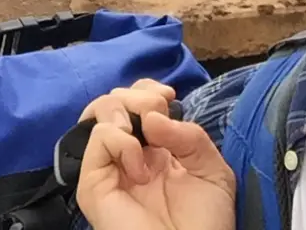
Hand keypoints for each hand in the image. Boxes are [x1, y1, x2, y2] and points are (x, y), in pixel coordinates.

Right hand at [75, 79, 235, 229]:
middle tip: (158, 114)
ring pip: (99, 112)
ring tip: (145, 138)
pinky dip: (121, 141)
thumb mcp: (210, 168)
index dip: (147, 90)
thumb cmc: (204, 222)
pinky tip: (140, 168)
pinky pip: (99, 140)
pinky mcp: (94, 184)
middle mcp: (127, 153)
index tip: (168, 97)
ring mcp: (108, 168)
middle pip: (114, 99)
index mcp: (154, 146)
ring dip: (126, 112)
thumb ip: (188, 136)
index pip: (135, 99)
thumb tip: (152, 116)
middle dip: (139, 96)